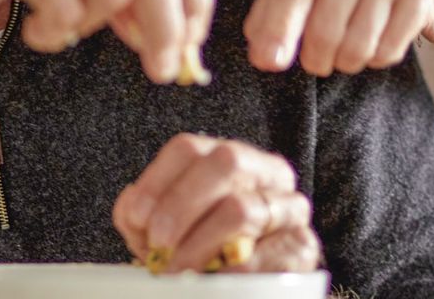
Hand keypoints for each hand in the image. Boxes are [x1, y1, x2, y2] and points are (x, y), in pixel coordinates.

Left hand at [113, 134, 320, 273]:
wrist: (251, 291)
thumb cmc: (202, 253)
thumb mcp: (167, 230)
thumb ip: (142, 215)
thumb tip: (132, 207)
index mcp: (229, 158)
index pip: (188, 148)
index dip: (158, 181)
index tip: (138, 218)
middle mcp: (265, 172)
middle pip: (224, 162)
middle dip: (182, 203)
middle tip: (158, 242)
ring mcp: (289, 207)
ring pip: (240, 208)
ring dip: (198, 245)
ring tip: (175, 271)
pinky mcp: (301, 248)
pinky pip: (261, 255)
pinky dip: (227, 272)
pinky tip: (209, 281)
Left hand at [244, 0, 433, 74]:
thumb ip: (272, 16)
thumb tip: (262, 54)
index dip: (278, 30)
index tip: (269, 62)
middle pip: (323, 29)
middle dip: (315, 59)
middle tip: (316, 62)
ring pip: (357, 46)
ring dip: (345, 61)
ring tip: (344, 51)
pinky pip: (386, 51)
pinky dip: (374, 59)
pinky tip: (374, 42)